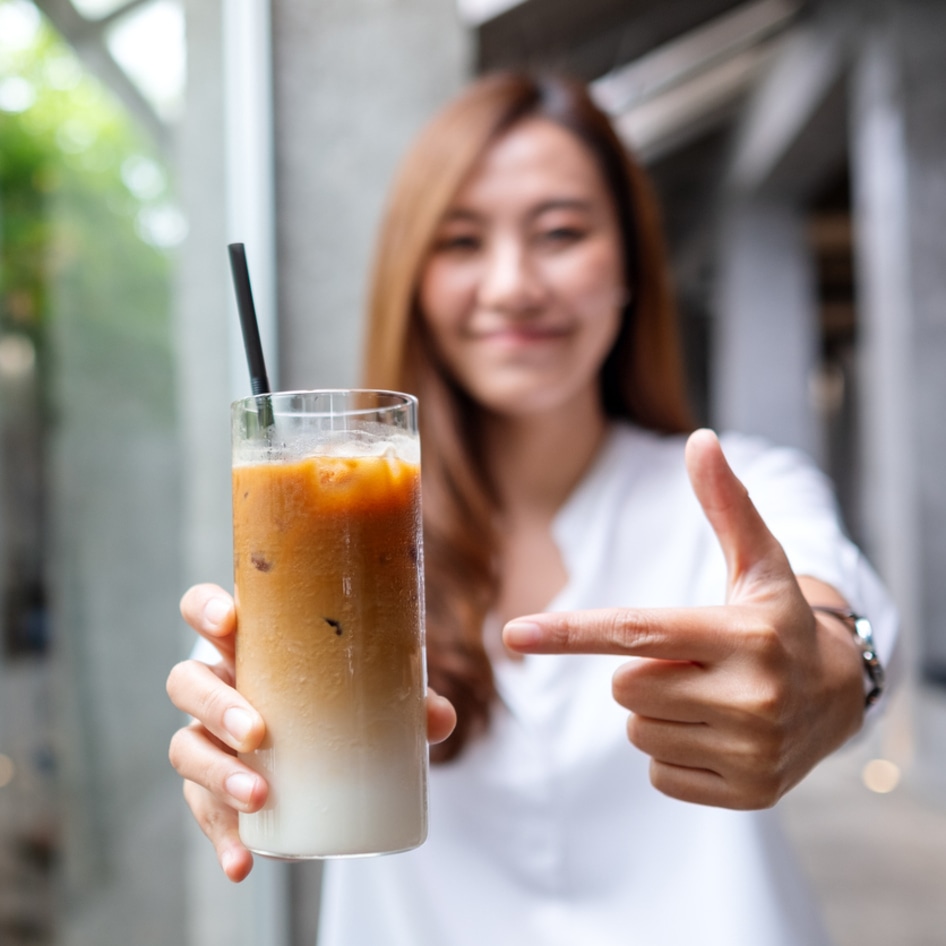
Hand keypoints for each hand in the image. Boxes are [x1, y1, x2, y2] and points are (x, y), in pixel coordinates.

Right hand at [167, 583, 455, 881]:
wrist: (325, 749)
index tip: (227, 622)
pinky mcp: (211, 788)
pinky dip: (221, 837)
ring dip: (216, 773)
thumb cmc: (342, 696)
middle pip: (188, 683)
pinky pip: (203, 811)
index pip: (203, 612)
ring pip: (186, 747)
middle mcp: (218, 686)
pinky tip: (241, 863)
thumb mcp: (371, 689)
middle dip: (216, 706)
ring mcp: (208, 738)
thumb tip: (441, 717)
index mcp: (248, 646)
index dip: (204, 609)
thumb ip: (407, 697)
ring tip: (257, 797)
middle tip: (257, 732)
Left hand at [503, 429, 864, 809]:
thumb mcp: (758, 561)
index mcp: (742, 634)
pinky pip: (660, 774)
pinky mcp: (751, 794)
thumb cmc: (777, 618)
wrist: (840, 694)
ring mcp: (753, 751)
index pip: (635, 631)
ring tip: (713, 697)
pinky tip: (720, 735)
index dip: (569, 632)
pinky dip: (677, 753)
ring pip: (640, 732)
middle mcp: (751, 696)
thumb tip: (700, 439)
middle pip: (626, 688)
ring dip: (660, 713)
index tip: (513, 635)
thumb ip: (725, 503)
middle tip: (697, 663)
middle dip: (645, 673)